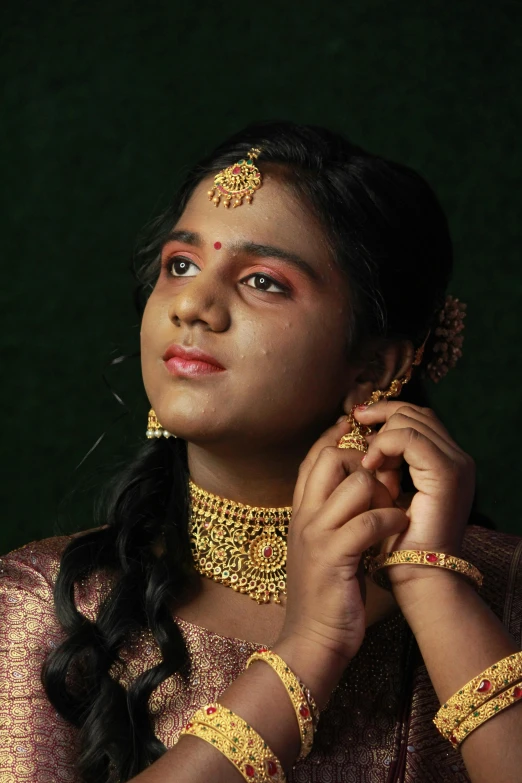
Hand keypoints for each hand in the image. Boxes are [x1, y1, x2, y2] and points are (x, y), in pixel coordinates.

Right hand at [276, 419, 407, 670]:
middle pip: (331, 457)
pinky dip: (391, 520)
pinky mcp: (333, 557)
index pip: (314, 456)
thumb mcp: (323, 545)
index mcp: (301, 511)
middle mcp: (304, 516)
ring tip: (393, 511)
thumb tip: (367, 481)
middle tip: (383, 483)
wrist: (311, 640)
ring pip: (355, 484)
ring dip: (384, 493)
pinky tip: (399, 529)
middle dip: (364, 462)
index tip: (358, 429)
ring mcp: (316, 535)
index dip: (336, 437)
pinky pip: (369, 521)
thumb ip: (336, 513)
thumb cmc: (326, 593)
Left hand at [354, 401, 475, 586]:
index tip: (356, 418)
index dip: (386, 411)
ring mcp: (455, 465)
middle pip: (416, 413)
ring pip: (412, 422)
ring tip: (365, 458)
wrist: (414, 573)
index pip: (417, 417)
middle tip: (355, 427)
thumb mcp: (385, 490)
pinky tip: (370, 462)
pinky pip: (412, 440)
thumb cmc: (395, 538)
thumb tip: (360, 433)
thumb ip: (383, 463)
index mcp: (445, 460)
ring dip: (381, 434)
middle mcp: (456, 458)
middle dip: (381, 415)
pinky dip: (386, 444)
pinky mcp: (447, 475)